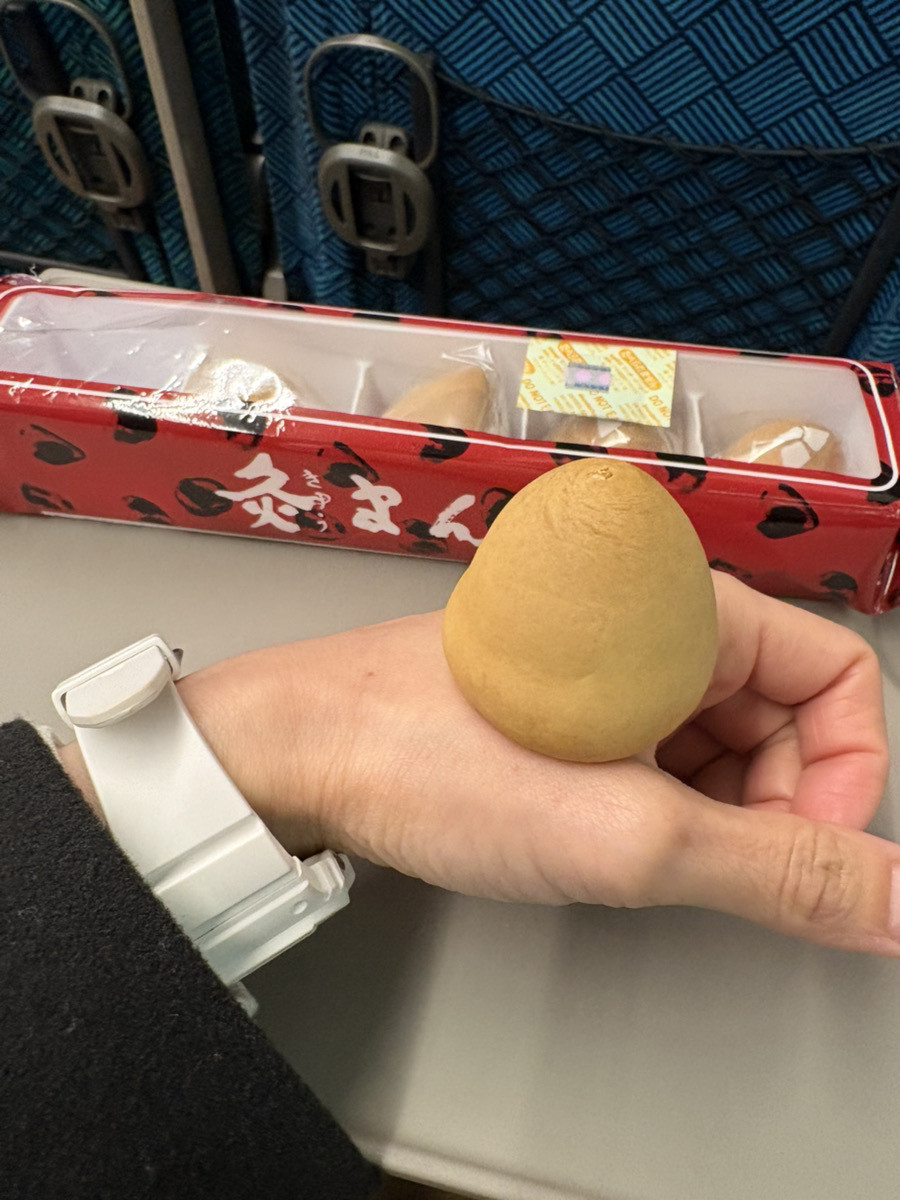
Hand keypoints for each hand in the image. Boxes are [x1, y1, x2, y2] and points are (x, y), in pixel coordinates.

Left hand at [169, 572, 896, 954]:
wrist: (300, 753)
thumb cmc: (431, 761)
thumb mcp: (627, 835)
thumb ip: (779, 871)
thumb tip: (892, 899)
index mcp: (685, 608)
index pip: (838, 677)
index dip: (846, 776)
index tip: (807, 856)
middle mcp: (655, 621)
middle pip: (784, 716)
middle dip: (774, 808)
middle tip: (706, 868)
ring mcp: (613, 662)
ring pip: (721, 742)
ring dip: (711, 816)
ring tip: (635, 851)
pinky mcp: (577, 700)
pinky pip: (659, 752)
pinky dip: (660, 809)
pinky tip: (606, 837)